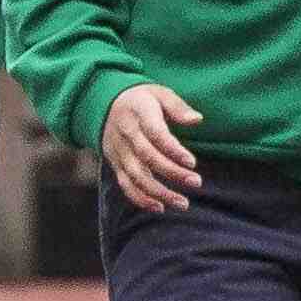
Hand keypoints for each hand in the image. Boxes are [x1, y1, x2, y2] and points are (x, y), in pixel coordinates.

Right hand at [99, 79, 206, 215]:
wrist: (104, 103)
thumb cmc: (141, 99)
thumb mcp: (159, 93)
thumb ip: (178, 107)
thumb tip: (197, 120)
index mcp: (138, 113)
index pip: (155, 134)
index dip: (173, 150)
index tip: (192, 163)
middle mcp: (126, 134)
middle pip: (147, 157)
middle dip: (171, 173)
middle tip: (196, 182)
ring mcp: (118, 150)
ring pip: (136, 175)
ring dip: (158, 192)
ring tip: (182, 203)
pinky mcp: (115, 163)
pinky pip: (125, 184)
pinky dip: (140, 198)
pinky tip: (159, 207)